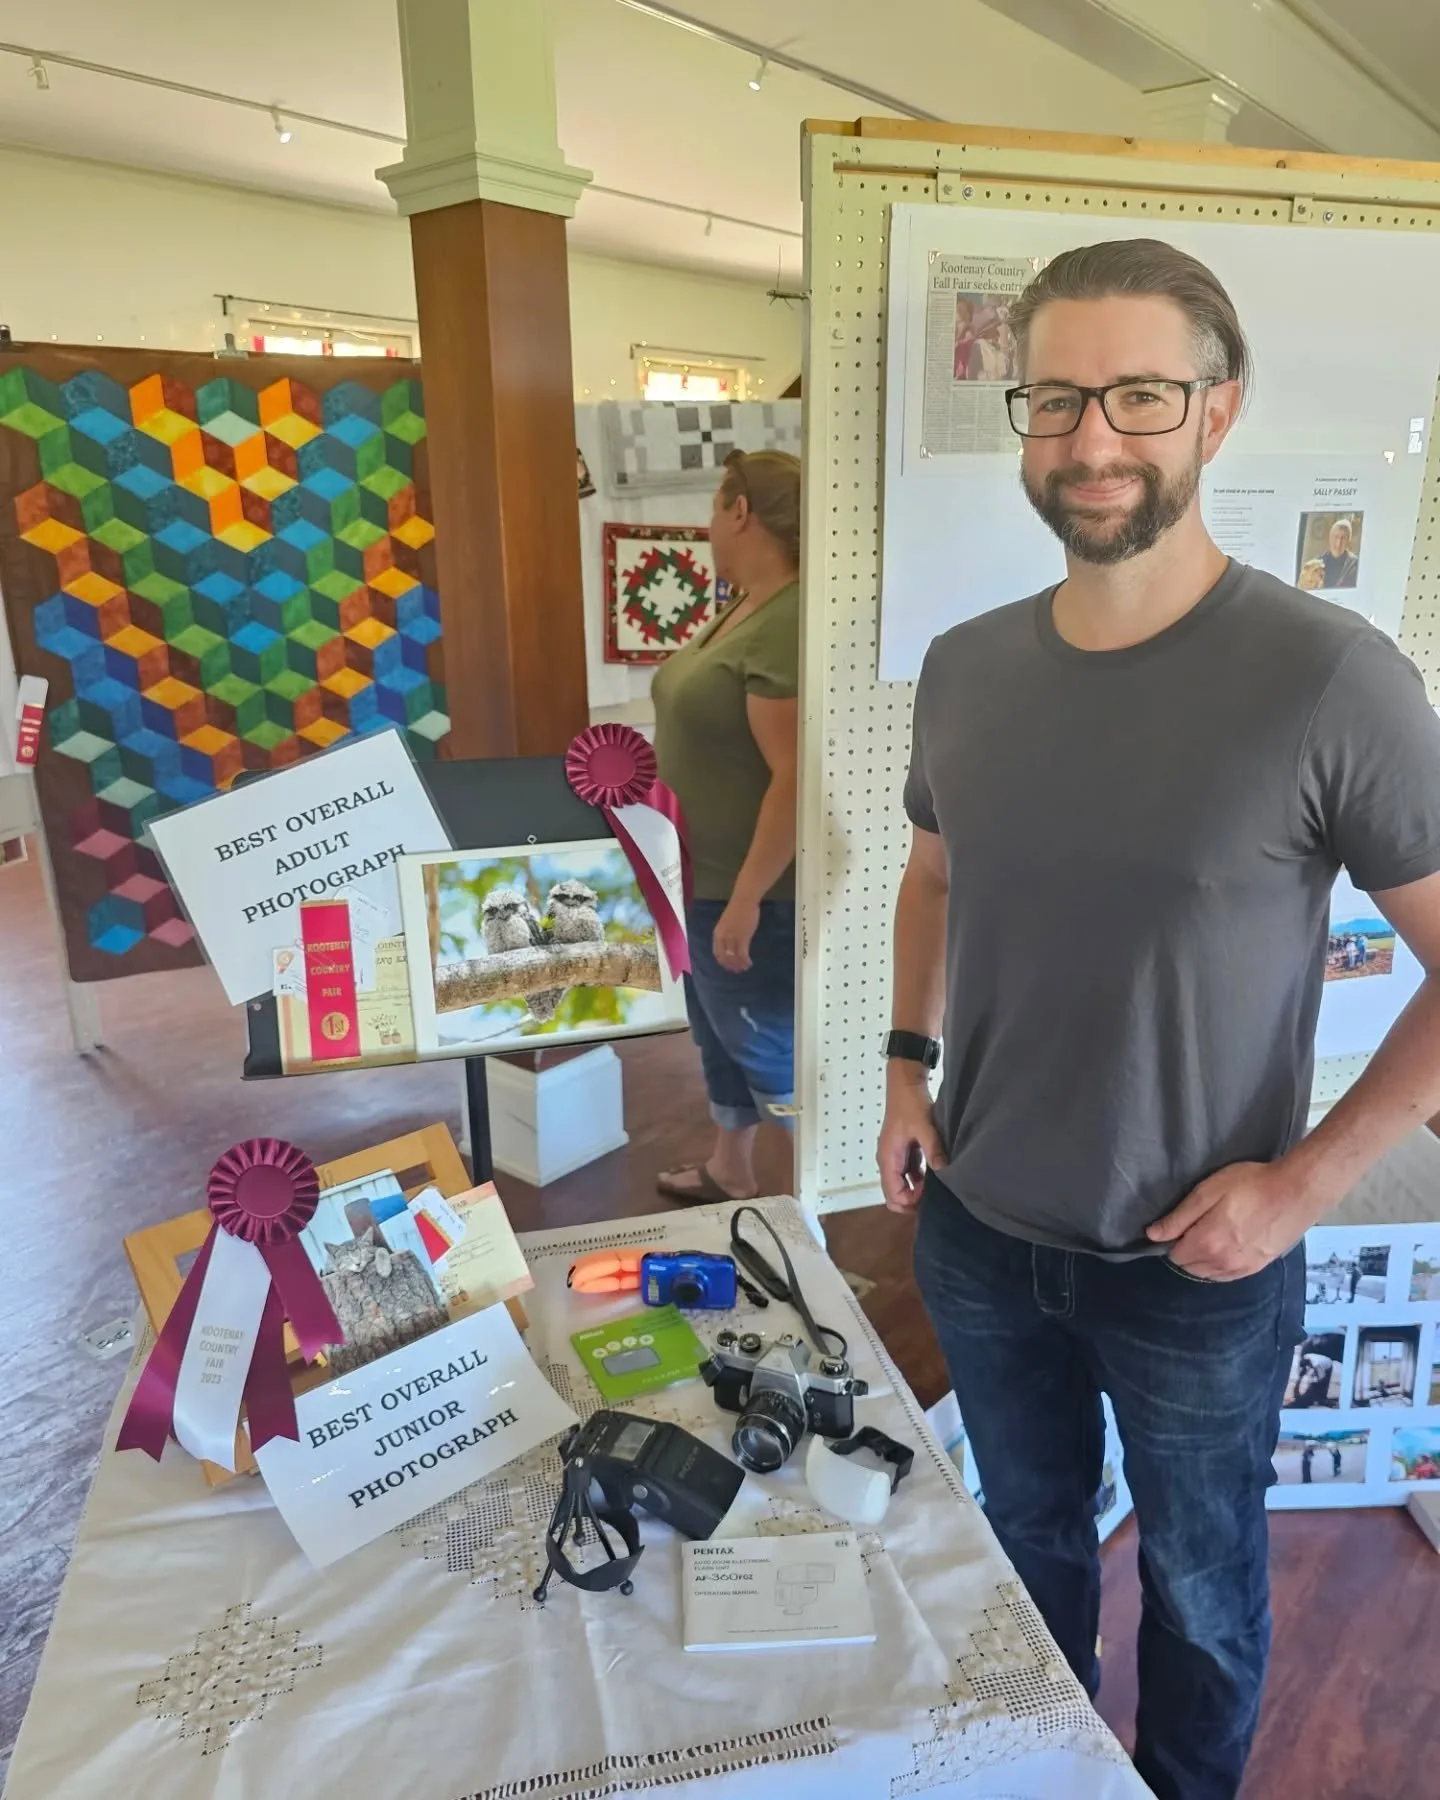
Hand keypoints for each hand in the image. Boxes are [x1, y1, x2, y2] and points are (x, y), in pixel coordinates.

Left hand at [712, 895, 759, 971]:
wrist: (744, 901)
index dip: (722, 961)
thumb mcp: (727, 923)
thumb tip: (732, 944)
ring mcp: (732, 938)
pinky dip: (745, 961)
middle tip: (736, 971)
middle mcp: (723, 937)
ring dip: (739, 965)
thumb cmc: (738, 909)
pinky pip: (743, 954)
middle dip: (730, 965)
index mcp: (717, 934)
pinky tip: (749, 963)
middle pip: (725, 957)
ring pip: (734, 957)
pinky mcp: (743, 938)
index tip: (728, 966)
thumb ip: (728, 933)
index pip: (717, 952)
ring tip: (744, 968)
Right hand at [877, 1070, 945, 1214]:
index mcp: (888, 1158)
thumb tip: (942, 1170)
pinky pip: (907, 1174)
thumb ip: (933, 1149)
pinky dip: (918, 1179)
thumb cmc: (910, 1104)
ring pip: (901, 1186)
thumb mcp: (925, 1127)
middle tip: (933, 1194)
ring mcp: (894, 1157)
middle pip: (894, 1194)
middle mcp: (887, 1161)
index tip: (930, 1194)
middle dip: (912, 1200)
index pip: (893, 1194)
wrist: (905, 1085)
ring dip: (916, 1190)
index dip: (911, 1201)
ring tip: (936, 1185)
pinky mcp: (902, 1152)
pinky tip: (934, 1173)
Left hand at [1146, 1160, 1307, 1279]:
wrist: (1297, 1191)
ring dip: (1203, 1259)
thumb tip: (1152, 1235)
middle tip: (1198, 1225)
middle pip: (1190, 1266)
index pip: (1174, 1254)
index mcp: (1206, 1243)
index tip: (1181, 1223)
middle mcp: (1222, 1263)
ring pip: (1209, 1274)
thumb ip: (1179, 1217)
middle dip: (1186, 1249)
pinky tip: (1227, 1245)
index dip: (1173, 1238)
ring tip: (1213, 1233)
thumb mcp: (1208, 1192)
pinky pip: (1228, 1276)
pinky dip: (1220, 1265)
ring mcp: (1242, 1269)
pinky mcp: (1258, 1267)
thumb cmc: (1250, 1185)